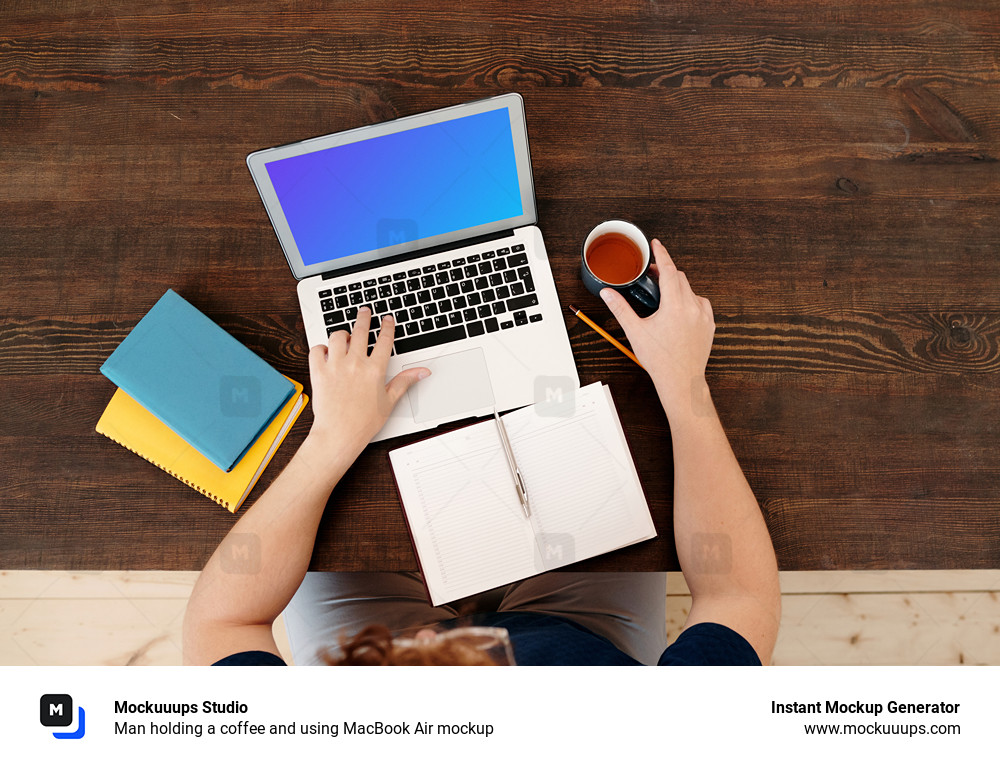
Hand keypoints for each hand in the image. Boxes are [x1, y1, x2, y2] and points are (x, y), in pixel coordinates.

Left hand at [304, 307, 429, 470]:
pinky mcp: (319, 372)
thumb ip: (405, 381)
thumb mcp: (389, 401)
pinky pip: (316, 349)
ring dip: (342, 334)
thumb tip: (422, 372)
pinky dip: (320, 348)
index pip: (384, 340)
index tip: (387, 319)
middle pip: (360, 331)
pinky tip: (326, 352)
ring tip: (345, 336)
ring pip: (337, 336)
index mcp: (374, 370)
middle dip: (364, 317)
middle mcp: (355, 364)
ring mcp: (335, 366)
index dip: (387, 327)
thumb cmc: (363, 422)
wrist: (339, 435)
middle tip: (365, 311)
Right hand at [600, 239, 714, 415]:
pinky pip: (701, 303)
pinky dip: (690, 300)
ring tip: (664, 296)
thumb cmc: (660, 360)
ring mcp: (704, 316)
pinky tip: (681, 309)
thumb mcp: (636, 332)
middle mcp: (692, 307)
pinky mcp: (710, 325)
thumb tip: (607, 293)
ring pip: (691, 290)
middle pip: (680, 278)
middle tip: (652, 274)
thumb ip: (620, 308)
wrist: (681, 380)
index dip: (662, 254)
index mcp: (675, 305)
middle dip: (666, 272)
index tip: (657, 245)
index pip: (669, 270)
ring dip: (678, 287)